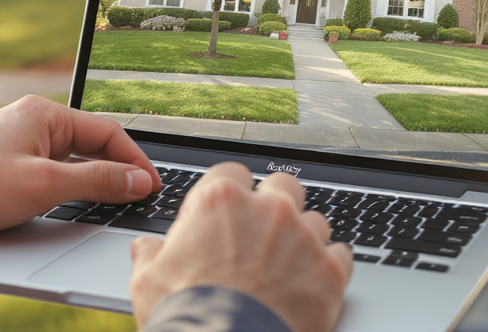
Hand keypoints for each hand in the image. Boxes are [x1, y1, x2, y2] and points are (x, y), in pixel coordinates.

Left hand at [0, 95, 161, 232]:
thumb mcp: (45, 185)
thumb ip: (97, 180)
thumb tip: (137, 180)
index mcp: (45, 114)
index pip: (108, 133)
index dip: (135, 161)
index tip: (152, 185)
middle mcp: (32, 118)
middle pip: (91, 142)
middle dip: (118, 168)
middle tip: (138, 194)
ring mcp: (18, 136)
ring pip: (70, 155)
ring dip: (92, 175)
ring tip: (112, 198)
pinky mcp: (5, 155)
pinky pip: (50, 163)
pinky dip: (68, 179)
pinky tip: (71, 197)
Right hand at [129, 163, 353, 331]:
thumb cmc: (186, 315)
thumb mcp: (148, 282)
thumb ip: (150, 256)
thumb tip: (146, 249)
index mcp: (221, 202)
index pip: (232, 173)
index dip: (230, 193)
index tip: (229, 211)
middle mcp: (267, 210)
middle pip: (282, 186)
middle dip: (275, 205)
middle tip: (263, 233)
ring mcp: (303, 238)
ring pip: (315, 219)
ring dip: (304, 237)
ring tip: (289, 265)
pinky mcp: (329, 270)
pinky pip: (341, 254)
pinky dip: (330, 266)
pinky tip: (313, 282)